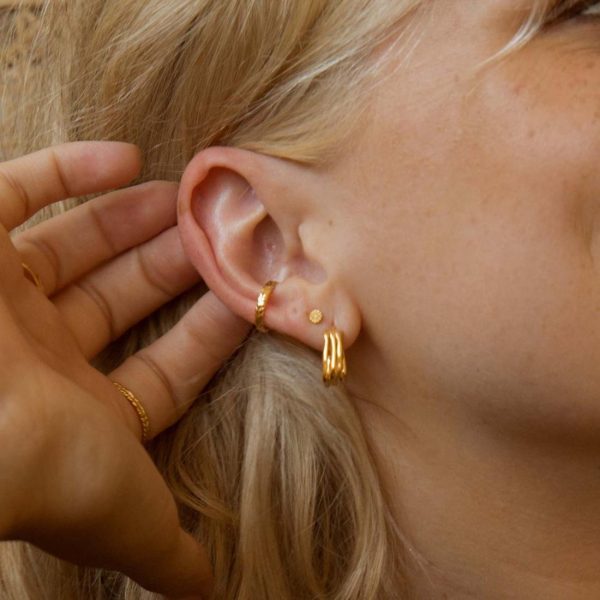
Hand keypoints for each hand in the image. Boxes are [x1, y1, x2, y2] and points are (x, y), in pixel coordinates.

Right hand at [0, 141, 250, 598]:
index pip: (162, 365)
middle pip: (122, 297)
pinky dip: (71, 166)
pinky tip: (127, 153)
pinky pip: (17, 185)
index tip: (253, 299)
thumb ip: (167, 548)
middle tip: (224, 236)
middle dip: (175, 265)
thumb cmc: (38, 462)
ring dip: (132, 217)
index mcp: (75, 409)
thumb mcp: (122, 510)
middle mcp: (36, 353)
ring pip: (75, 243)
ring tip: (185, 195)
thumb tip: (212, 589)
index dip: (212, 333)